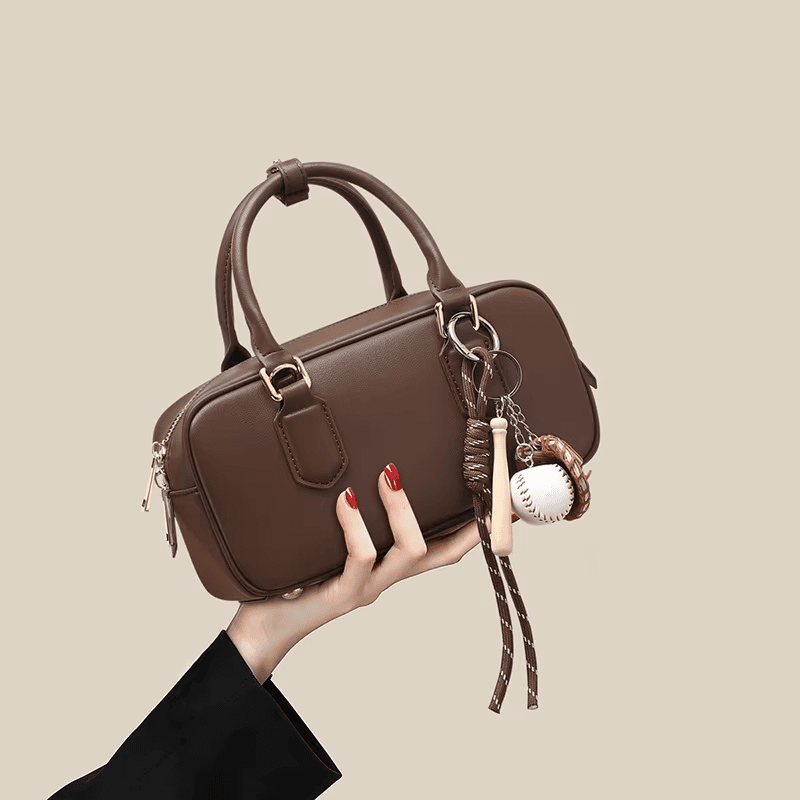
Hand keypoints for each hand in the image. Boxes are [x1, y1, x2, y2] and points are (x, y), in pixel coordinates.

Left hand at [227, 462, 488, 682]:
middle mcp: (385, 578)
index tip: (504, 503)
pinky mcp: (341, 595)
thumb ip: (342, 507)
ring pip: (409, 552)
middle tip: (461, 476)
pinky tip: (344, 500)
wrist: (257, 628)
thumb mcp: (323, 536)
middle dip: (461, 517)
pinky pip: (361, 559)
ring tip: (385, 475)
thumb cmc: (291, 575)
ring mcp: (367, 588)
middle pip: (441, 552)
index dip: (476, 528)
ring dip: (401, 509)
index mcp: (388, 565)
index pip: (444, 547)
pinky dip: (356, 525)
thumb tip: (348, 457)